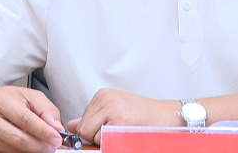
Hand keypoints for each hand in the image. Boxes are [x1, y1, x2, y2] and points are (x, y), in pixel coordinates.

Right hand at [0, 86, 64, 152]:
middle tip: (53, 146)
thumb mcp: (27, 95)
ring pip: (14, 150)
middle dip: (40, 145)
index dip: (43, 131)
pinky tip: (29, 148)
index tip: (57, 138)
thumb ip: (45, 109)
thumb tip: (56, 126)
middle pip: (19, 139)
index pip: (25, 119)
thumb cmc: (6, 100)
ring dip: (33, 151)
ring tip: (43, 146)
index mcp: (1, 101)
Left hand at [67, 89, 181, 144]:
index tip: (108, 129)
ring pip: (90, 134)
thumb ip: (93, 118)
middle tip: (115, 132)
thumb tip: (71, 126)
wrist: (166, 117)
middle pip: (83, 127)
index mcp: (103, 95)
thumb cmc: (143, 117)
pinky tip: (124, 134)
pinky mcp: (118, 121)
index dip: (93, 131)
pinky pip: (101, 139)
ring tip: (121, 132)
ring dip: (103, 139)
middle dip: (95, 136)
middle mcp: (105, 99)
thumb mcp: (115, 111)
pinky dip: (110, 142)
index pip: (83, 120)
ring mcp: (111, 109)